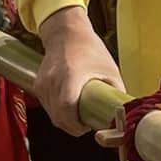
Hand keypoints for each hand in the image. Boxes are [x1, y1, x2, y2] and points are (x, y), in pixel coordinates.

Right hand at [34, 6, 124, 137]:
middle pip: (58, 116)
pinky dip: (57, 111)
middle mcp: (53, 79)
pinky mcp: (38, 85)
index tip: (87, 126)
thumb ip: (116, 92)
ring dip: (65, 120)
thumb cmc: (89, 49)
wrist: (66, 33)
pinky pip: (47, 107)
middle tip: (85, 124)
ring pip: (52, 114)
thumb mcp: (109, 69)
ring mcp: (43, 83)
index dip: (76, 124)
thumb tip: (121, 114)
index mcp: (72, 74)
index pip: (67, 108)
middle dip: (72, 126)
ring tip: (79, 114)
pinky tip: (69, 105)